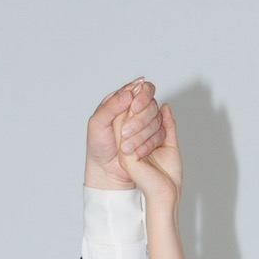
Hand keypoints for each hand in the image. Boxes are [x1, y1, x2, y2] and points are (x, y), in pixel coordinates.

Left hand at [86, 72, 164, 190]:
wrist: (105, 170)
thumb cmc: (98, 145)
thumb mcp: (97, 124)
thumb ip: (111, 106)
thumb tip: (129, 92)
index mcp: (121, 100)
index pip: (139, 88)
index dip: (142, 95)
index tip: (135, 107)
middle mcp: (135, 109)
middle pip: (151, 102)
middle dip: (141, 117)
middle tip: (125, 132)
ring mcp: (145, 123)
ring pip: (157, 118)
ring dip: (144, 132)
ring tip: (126, 146)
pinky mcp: (153, 136)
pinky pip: (161, 133)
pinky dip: (151, 141)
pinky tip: (139, 150)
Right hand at [114, 91, 181, 213]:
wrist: (167, 194)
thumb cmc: (169, 175)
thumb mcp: (169, 144)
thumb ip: (167, 126)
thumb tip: (165, 106)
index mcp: (136, 144)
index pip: (136, 118)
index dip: (141, 102)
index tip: (146, 86)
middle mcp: (128, 146)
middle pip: (128, 116)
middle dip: (137, 99)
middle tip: (143, 84)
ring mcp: (126, 150)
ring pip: (125, 120)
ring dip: (135, 105)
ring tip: (140, 90)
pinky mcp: (126, 155)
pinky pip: (125, 130)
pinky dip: (132, 116)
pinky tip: (138, 104)